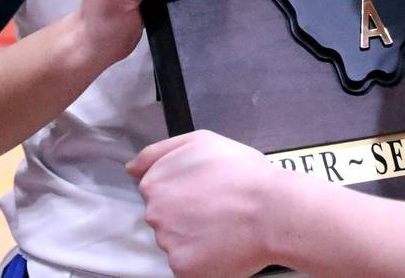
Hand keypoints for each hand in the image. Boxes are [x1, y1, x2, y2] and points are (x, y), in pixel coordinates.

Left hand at [129, 131, 281, 276]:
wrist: (272, 211)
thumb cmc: (244, 175)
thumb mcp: (200, 141)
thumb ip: (157, 152)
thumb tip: (131, 168)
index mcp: (155, 182)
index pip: (155, 189)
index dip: (182, 188)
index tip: (203, 190)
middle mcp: (155, 214)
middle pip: (163, 216)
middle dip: (185, 213)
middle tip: (216, 207)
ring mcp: (167, 243)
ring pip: (175, 240)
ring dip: (193, 235)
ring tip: (222, 224)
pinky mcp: (182, 268)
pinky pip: (186, 263)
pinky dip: (201, 257)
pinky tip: (221, 242)